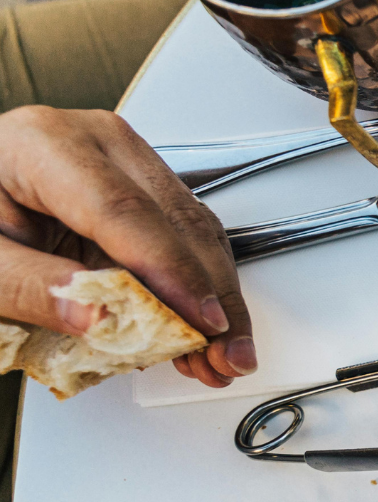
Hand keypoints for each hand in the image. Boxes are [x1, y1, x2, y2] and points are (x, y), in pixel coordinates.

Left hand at [0, 106, 253, 387]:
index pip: (123, 210)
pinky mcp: (141, 195)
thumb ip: (29, 286)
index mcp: (46, 145)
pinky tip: (201, 332)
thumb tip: (97, 318)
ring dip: (214, 299)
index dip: (168, 271)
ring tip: (219, 356)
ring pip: (195, 233)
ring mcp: (127, 166)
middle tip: (224, 354)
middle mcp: (99, 145)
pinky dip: (197, 291)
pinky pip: (184, 242)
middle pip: (177, 220)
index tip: (197, 322)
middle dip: (209, 296)